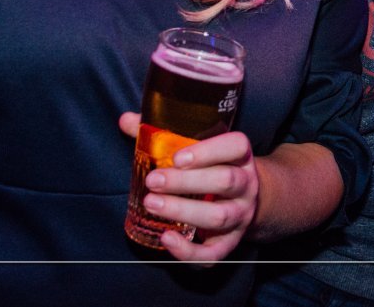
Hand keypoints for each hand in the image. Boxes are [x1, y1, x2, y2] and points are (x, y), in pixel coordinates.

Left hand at [118, 112, 257, 262]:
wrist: (246, 201)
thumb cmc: (214, 169)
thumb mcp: (200, 150)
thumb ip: (165, 135)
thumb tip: (127, 120)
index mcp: (240, 157)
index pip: (237, 146)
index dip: (210, 151)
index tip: (178, 157)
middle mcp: (246, 185)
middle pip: (226, 181)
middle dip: (187, 182)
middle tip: (153, 181)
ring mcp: (241, 215)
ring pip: (220, 216)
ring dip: (184, 211)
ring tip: (152, 204)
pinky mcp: (230, 242)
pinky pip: (214, 253)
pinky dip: (190, 251)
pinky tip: (166, 239)